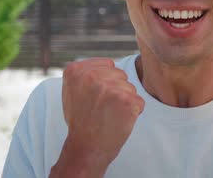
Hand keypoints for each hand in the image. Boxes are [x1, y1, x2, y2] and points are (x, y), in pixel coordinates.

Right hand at [50, 58, 144, 177]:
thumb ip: (86, 72)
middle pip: (121, 75)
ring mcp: (109, 87)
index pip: (108, 64)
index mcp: (76, 70)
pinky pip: (139, 101)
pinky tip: (118, 121)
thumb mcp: (73, 90)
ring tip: (109, 115)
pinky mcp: (126, 100)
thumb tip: (108, 63)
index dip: (106, 82)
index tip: (94, 98)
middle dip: (116, 90)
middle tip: (102, 108)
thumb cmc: (82, 120)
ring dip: (125, 101)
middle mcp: (91, 76)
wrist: (86, 148)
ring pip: (131, 88)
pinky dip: (134, 112)